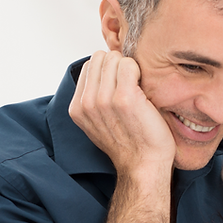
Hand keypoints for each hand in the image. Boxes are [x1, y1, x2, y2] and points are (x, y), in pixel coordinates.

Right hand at [69, 50, 175, 175]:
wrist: (144, 165)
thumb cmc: (130, 143)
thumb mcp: (99, 123)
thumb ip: (93, 99)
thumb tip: (101, 72)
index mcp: (77, 108)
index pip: (90, 66)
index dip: (108, 71)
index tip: (120, 86)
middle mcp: (86, 103)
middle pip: (100, 58)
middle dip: (117, 66)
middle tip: (130, 86)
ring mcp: (104, 100)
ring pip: (114, 59)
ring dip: (129, 69)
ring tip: (137, 89)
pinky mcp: (124, 98)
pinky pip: (129, 64)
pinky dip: (139, 71)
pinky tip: (143, 90)